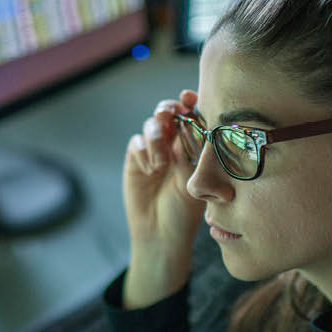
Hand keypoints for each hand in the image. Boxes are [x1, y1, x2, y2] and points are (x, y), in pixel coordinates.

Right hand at [122, 90, 205, 307]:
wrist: (160, 234)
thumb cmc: (186, 212)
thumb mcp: (195, 183)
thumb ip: (190, 155)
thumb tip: (186, 128)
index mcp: (193, 145)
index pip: (192, 114)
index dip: (190, 102)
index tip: (189, 98)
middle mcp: (173, 143)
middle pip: (168, 112)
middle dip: (167, 109)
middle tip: (169, 115)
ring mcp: (153, 151)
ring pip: (151, 125)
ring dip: (156, 137)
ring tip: (162, 162)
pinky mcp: (136, 160)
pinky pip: (136, 143)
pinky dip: (143, 151)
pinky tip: (151, 170)